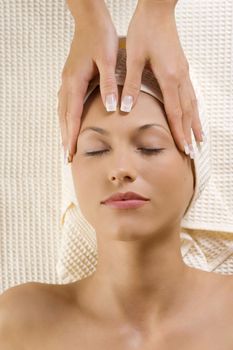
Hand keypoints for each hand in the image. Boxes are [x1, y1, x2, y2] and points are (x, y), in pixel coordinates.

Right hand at [57, 5, 118, 161]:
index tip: (71, 152)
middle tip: (67, 156)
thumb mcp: (108, 59)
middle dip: (65, 137)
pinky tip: (69, 122)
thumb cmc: (100, 37)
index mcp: (75, 81)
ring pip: (62, 110)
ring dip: (64, 128)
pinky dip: (65, 116)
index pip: (72, 115)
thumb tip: (111, 107)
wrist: (90, 20)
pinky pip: (65, 102)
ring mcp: (67, 80)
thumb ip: (108, 84)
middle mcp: (67, 83)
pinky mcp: (71, 77)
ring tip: (67, 144)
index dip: (72, 135)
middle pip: (63, 116)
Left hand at [120, 0, 203, 155]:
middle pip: (187, 112)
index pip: (175, 113)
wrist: (158, 9)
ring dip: (195, 123)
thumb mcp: (134, 58)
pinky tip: (194, 114)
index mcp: (168, 77)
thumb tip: (125, 108)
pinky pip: (191, 94)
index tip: (184, 149)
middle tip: (193, 151)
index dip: (179, 133)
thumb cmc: (145, 30)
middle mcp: (180, 77)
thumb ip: (130, 84)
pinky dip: (194, 108)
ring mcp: (183, 72)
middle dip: (190, 133)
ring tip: (200, 138)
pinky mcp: (182, 67)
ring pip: (192, 104)